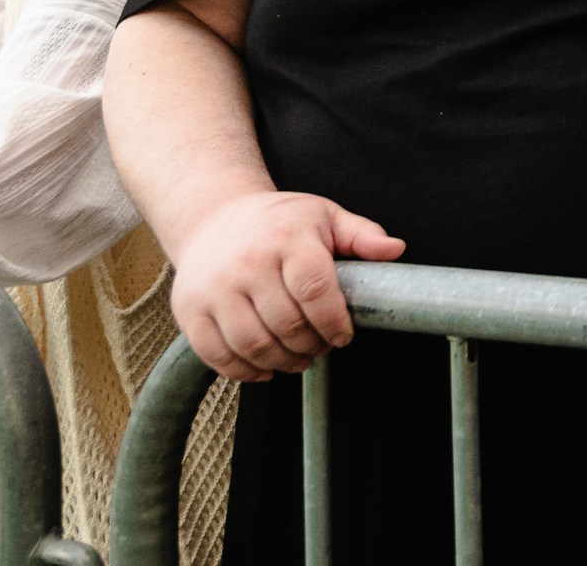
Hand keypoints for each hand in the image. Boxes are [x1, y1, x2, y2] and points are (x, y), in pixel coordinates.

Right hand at [168, 191, 404, 382]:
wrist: (212, 217)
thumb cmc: (279, 222)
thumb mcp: (324, 216)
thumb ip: (361, 235)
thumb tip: (396, 250)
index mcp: (286, 237)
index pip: (314, 289)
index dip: (334, 321)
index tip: (344, 335)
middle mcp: (247, 262)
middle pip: (286, 323)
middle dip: (312, 345)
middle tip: (322, 347)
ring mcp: (214, 288)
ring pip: (253, 344)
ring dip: (283, 362)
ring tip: (298, 358)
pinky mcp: (190, 310)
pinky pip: (217, 354)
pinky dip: (244, 371)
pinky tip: (265, 367)